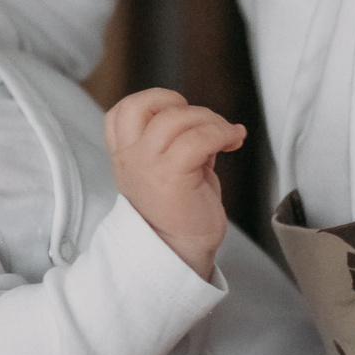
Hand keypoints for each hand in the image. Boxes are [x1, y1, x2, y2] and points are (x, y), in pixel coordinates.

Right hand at [103, 88, 240, 279]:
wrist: (179, 253)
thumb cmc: (179, 214)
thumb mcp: (165, 170)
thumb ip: (173, 142)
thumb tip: (202, 121)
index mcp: (125, 157)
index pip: (120, 112)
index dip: (151, 101)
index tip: (177, 111)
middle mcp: (130, 159)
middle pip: (146, 106)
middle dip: (182, 104)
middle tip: (206, 122)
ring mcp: (148, 167)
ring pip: (176, 118)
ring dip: (210, 119)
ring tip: (226, 133)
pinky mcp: (173, 176)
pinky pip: (199, 138)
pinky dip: (222, 132)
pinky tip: (233, 139)